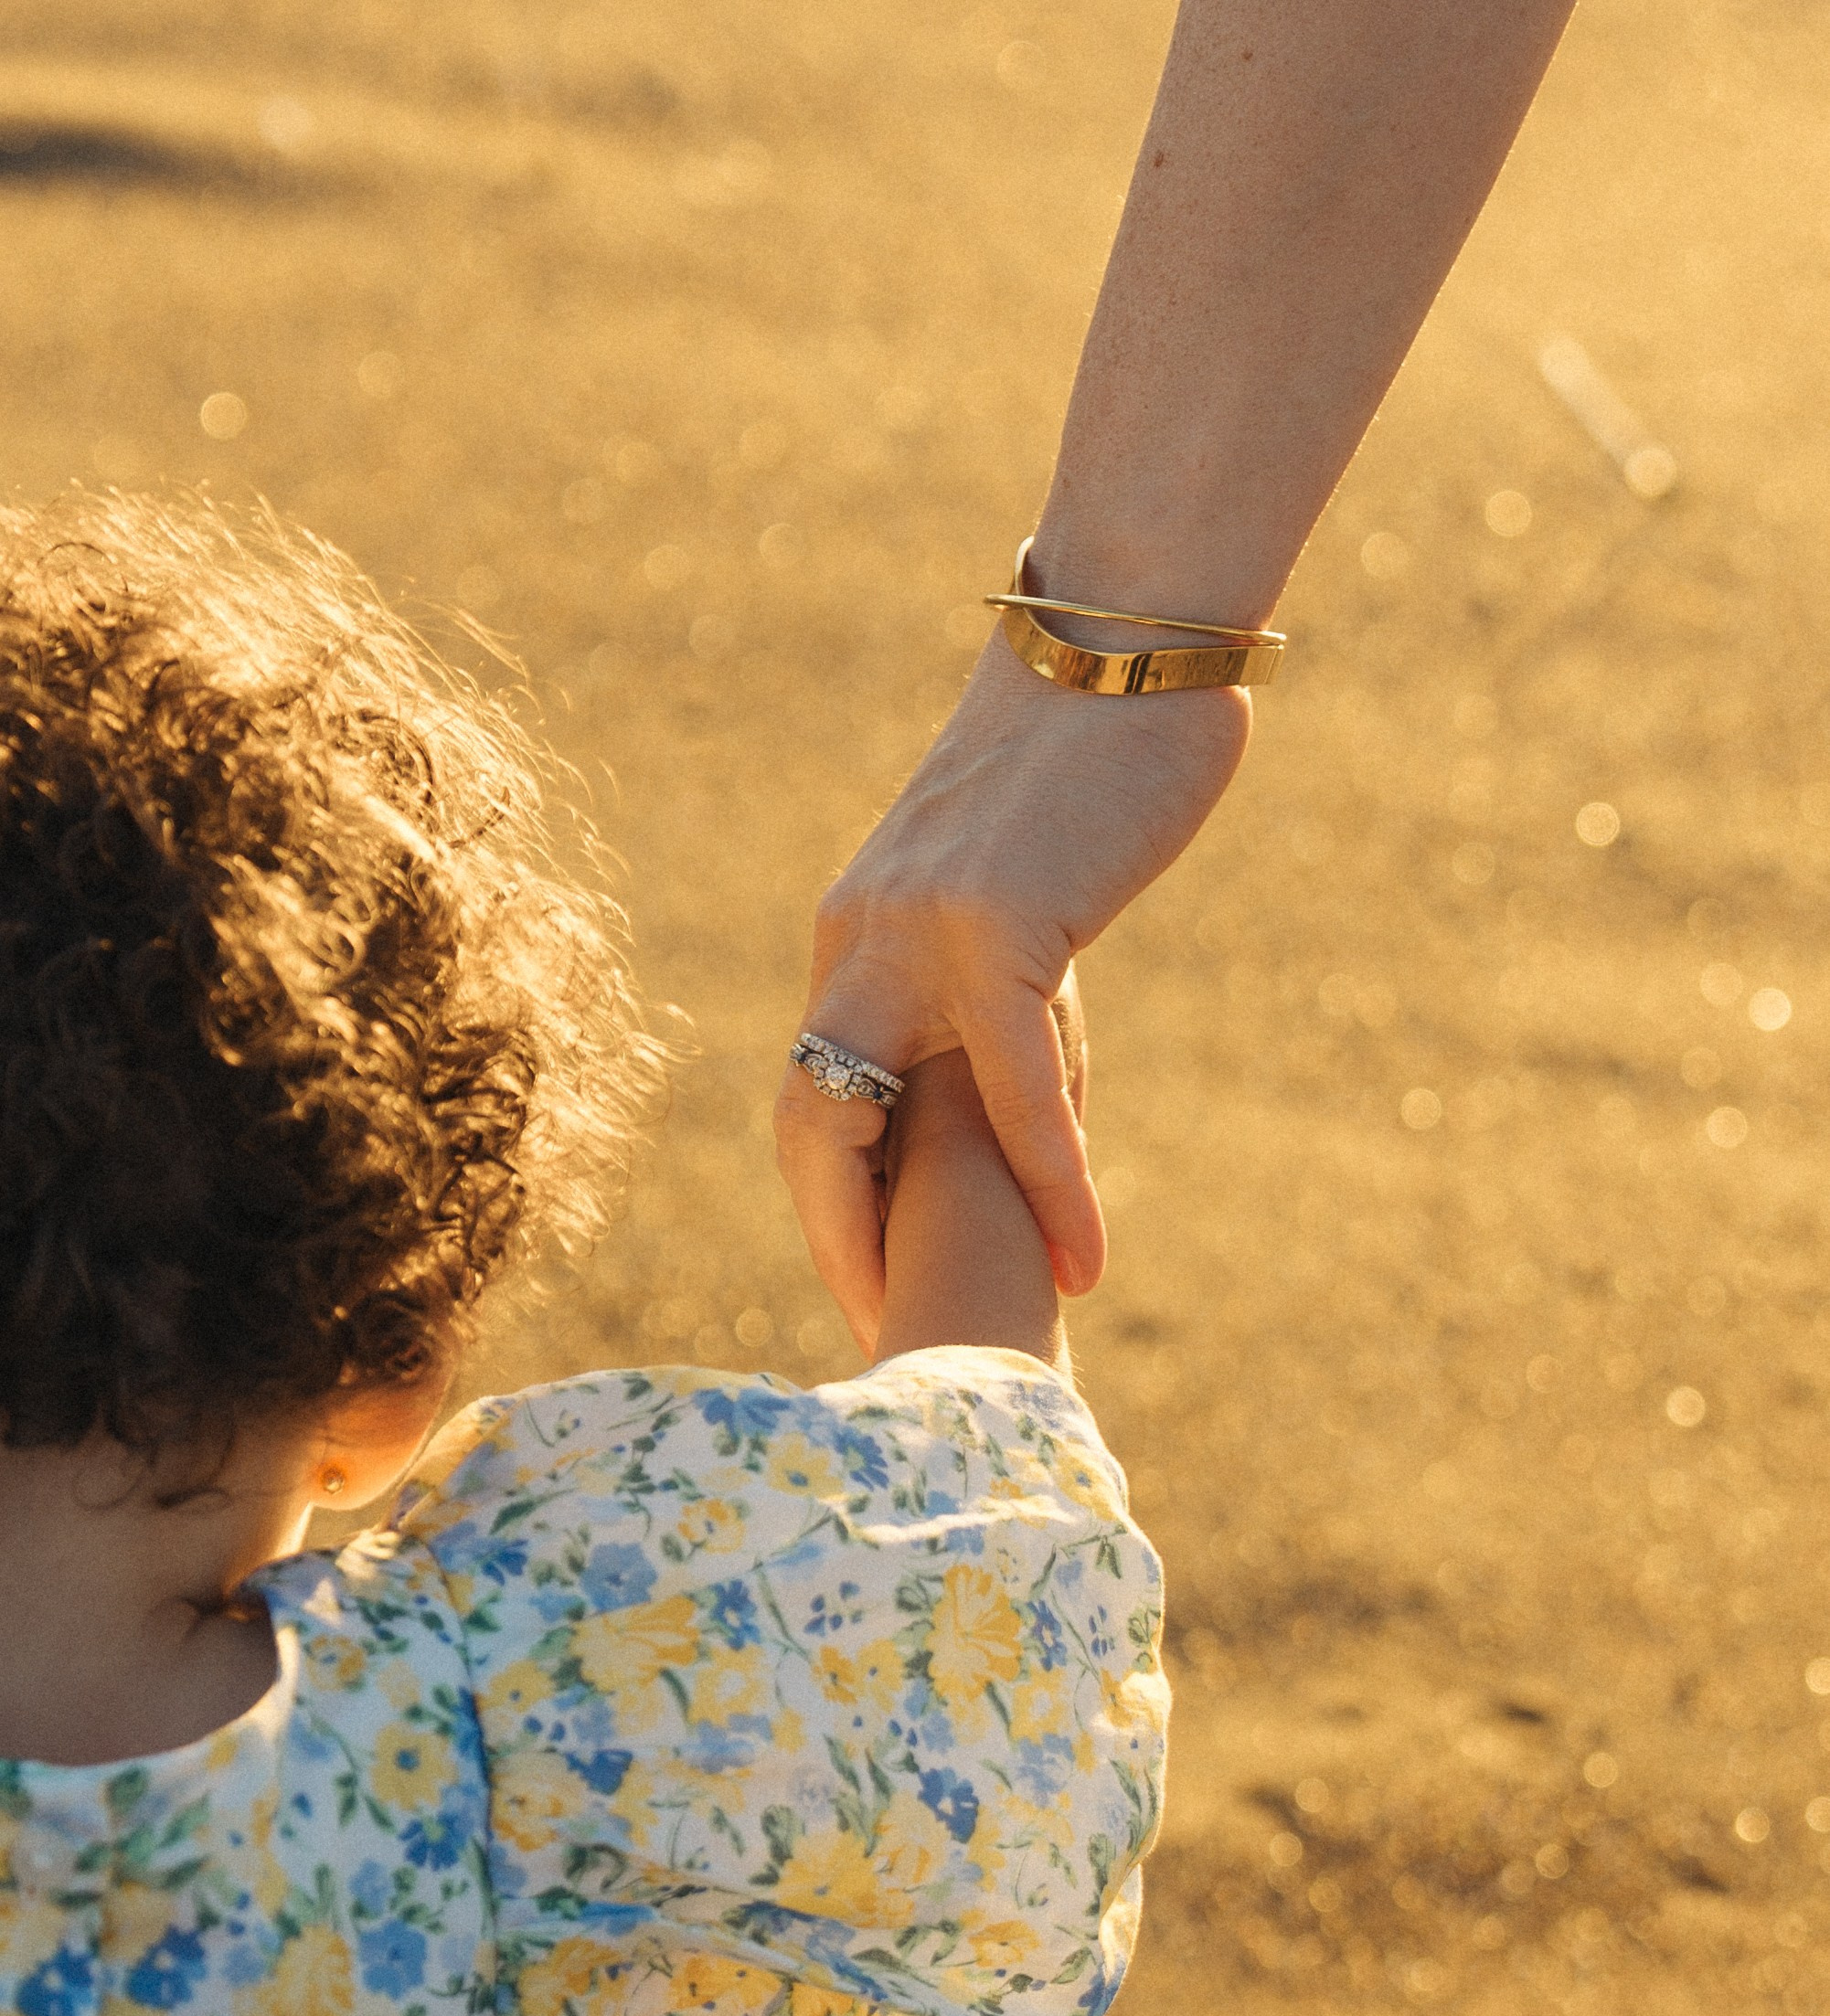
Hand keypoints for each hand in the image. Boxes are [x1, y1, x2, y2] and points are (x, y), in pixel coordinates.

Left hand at [775, 633, 1249, 1350]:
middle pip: (806, 1119)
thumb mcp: (1012, 884)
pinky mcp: (1002, 920)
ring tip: (963, 1333)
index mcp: (859, 929)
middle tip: (878, 1337)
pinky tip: (1084, 1257)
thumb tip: (1024, 1067)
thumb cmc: (1095, 763)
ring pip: (869, 1113)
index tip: (869, 1288)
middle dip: (833, 1241)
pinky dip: (1050, 1180)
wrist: (1127, 635)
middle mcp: (862, 932)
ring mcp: (921, 927)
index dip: (830, 1202)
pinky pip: (1014, 1082)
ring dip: (904, 1239)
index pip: (813, 1090)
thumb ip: (990, 976)